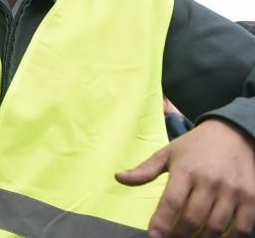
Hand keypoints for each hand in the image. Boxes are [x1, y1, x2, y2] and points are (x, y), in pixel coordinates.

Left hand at [116, 118, 254, 235]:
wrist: (234, 133)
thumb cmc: (196, 146)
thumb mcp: (168, 153)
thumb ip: (145, 170)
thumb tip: (118, 178)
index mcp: (186, 170)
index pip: (171, 202)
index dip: (161, 223)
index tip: (153, 237)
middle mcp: (209, 181)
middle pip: (192, 219)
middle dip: (178, 235)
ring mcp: (232, 191)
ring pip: (216, 227)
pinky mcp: (251, 198)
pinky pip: (242, 228)